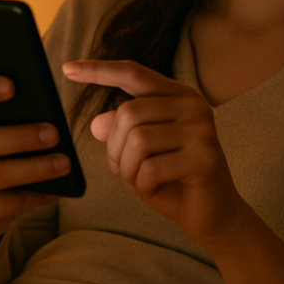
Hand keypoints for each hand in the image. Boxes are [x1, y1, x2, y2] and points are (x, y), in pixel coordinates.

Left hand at [62, 60, 244, 250]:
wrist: (215, 215)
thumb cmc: (174, 179)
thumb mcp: (139, 152)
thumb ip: (121, 131)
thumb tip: (96, 123)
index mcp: (178, 95)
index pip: (134, 73)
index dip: (99, 70)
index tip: (68, 68)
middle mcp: (193, 105)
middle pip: (128, 113)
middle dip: (114, 149)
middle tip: (123, 170)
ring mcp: (202, 131)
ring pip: (137, 142)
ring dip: (127, 170)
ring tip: (140, 181)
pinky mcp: (205, 159)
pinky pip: (150, 170)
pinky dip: (142, 186)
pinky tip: (155, 189)